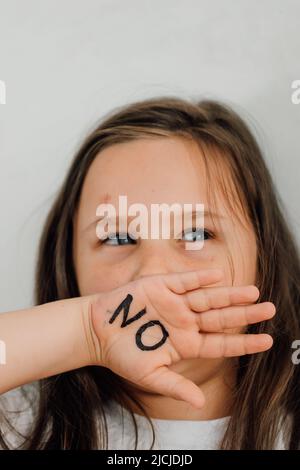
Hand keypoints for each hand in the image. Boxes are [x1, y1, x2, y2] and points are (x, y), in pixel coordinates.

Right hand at [89, 269, 274, 408]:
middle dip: (245, 314)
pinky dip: (200, 279)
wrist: (97, 331)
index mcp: (186, 343)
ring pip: (208, 298)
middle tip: (270, 309)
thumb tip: (199, 403)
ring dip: (230, 295)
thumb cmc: (122, 355)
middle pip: (221, 317)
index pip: (221, 343)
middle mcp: (185, 322)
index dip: (244, 343)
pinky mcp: (161, 287)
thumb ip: (175, 386)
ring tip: (254, 292)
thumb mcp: (150, 375)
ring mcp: (175, 303)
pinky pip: (185, 282)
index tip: (268, 341)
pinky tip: (219, 276)